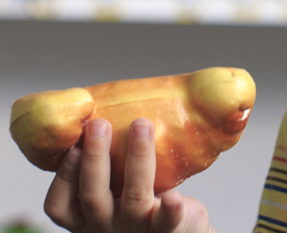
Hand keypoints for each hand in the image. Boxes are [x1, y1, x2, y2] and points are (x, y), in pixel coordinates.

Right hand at [44, 118, 214, 232]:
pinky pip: (167, 221)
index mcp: (88, 219)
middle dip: (94, 157)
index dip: (63, 177)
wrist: (183, 230)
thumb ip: (107, 167)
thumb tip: (99, 109)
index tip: (72, 147)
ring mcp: (137, 229)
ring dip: (137, 158)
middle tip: (98, 124)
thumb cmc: (145, 204)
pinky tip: (174, 196)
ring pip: (133, 197)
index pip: (60, 205)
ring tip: (141, 124)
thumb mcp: (116, 192)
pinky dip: (170, 208)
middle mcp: (107, 227)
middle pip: (93, 196)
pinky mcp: (168, 230)